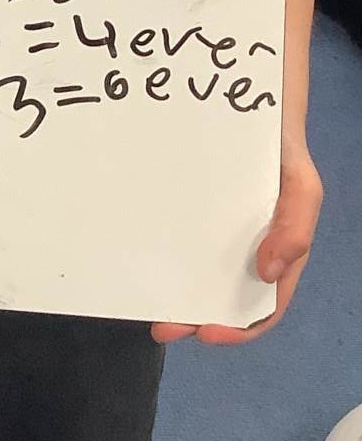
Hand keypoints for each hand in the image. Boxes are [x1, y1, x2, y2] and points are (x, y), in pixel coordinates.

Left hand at [152, 146, 321, 345]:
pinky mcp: (185, 213)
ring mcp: (210, 234)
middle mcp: (241, 252)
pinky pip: (171, 240)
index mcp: (274, 256)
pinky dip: (158, 258)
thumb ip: (296, 229)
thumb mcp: (302, 186)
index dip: (238, 329)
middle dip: (191, 319)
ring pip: (191, 275)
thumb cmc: (281, 152)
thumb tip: (268, 274)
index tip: (205, 332)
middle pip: (219, 298)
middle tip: (162, 327)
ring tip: (145, 302)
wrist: (248, 107)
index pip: (261, 307)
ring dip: (171, 295)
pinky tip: (138, 263)